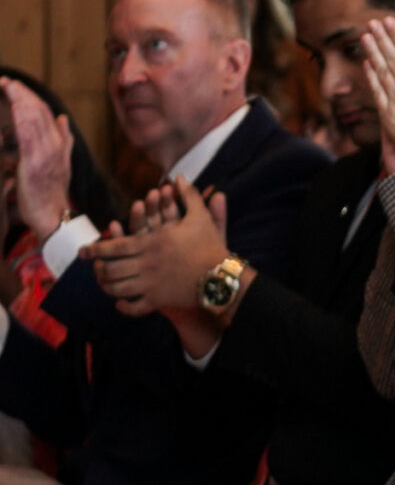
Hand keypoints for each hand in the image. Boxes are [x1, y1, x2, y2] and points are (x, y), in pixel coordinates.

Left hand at [5, 80, 73, 241]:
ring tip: (7, 86)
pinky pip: (28, 134)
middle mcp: (55, 146)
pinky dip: (22, 117)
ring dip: (19, 99)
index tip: (15, 86)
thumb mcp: (62, 163)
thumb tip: (63, 118)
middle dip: (22, 93)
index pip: (46, 112)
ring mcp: (46, 154)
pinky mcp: (34, 163)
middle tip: (6, 81)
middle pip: (39, 111)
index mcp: (60, 144)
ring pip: (34, 118)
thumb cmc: (51, 191)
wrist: (53, 215)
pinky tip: (14, 105)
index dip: (30, 97)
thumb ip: (64, 139)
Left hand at [87, 179, 238, 317]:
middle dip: (99, 270)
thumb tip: (179, 177)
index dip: (95, 249)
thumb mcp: (200, 218)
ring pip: (118, 289)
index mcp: (150, 243)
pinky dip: (124, 307)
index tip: (82, 252)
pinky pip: (135, 307)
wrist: (222, 277)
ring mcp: (150, 284)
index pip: (113, 247)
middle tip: (95, 269)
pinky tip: (120, 304)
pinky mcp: (159, 300)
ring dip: (108, 288)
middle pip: (110, 269)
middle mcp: (144, 264)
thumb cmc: (209, 246)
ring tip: (105, 285)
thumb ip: (189, 197)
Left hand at [363, 17, 394, 168]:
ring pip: (381, 70)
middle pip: (392, 57)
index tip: (390, 21)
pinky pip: (376, 89)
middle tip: (373, 22)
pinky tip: (367, 63)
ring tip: (366, 36)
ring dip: (373, 51)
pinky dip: (371, 75)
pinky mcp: (387, 112)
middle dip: (382, 38)